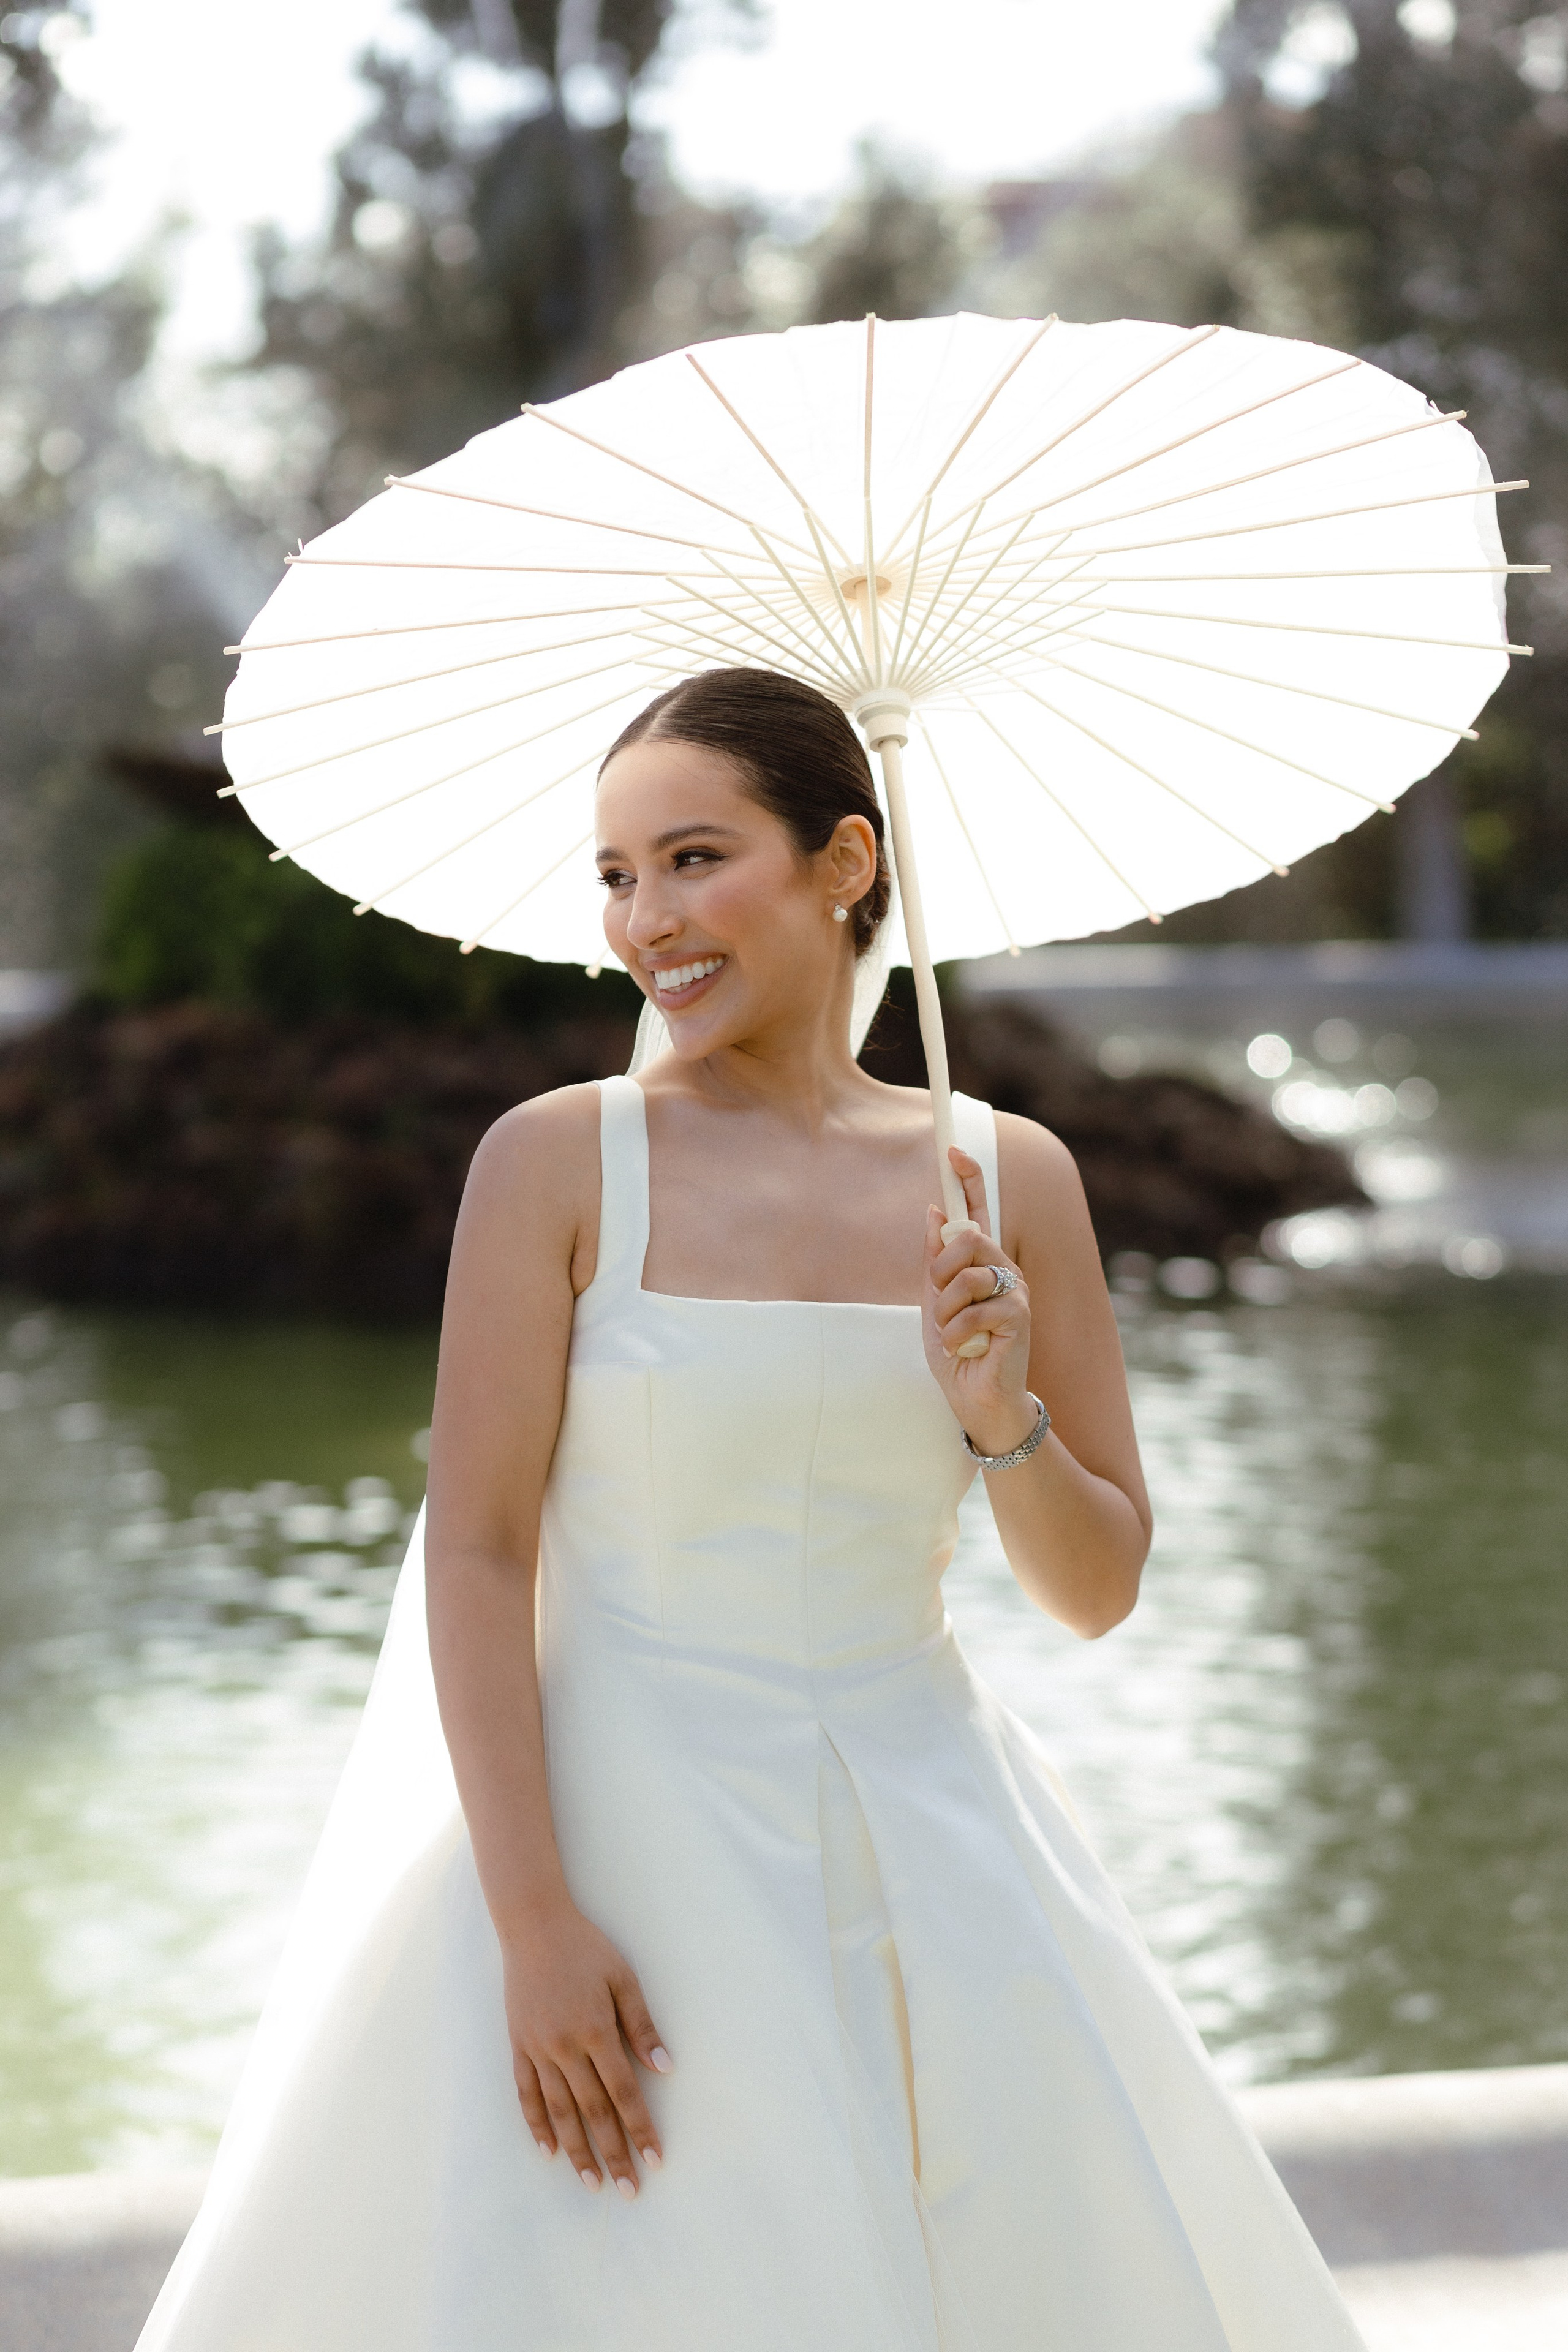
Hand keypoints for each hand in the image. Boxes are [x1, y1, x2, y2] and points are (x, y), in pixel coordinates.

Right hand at [502, 1899, 670, 2197]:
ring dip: (577, 2151)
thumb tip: (665, 2068)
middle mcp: (565, 2047)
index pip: (623, 2092)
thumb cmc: (585, 1949)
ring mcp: (538, 2050)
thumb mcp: (622, 1978)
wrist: (534, 1927)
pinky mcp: (518, 2047)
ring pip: (559, 2112)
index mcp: (596, 2030)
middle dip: (613, 2153)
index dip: (640, 2128)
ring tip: (593, 2183)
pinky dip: (537, 2126)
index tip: (655, 2159)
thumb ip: (641, 2025)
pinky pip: (526, 2095)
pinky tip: (549, 2152)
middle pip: (593, 2111)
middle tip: (629, 2190)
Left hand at [922, 1146, 1036, 1459]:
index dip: (969, 1178)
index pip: (978, 1211)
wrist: (976, 1401)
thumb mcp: (933, 1303)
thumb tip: (934, 1210)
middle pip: (967, 1235)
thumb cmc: (958, 1354)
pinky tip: (964, 1350)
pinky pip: (976, 1308)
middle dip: (940, 1270)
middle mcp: (1003, 1270)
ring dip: (945, 1310)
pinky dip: (957, 1334)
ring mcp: (1015, 1291)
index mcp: (981, 1265)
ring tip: (951, 1335)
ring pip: (968, 1273)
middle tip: (939, 1303)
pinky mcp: (1020, 1316)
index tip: (954, 1150)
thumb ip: (934, 1261)